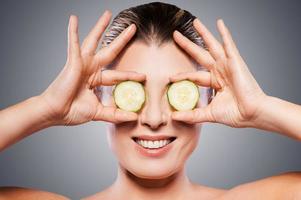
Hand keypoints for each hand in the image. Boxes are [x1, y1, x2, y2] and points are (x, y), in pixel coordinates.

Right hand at [39, 11, 145, 125]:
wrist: (56, 113)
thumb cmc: (73, 111)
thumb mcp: (99, 113)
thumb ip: (116, 114)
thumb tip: (134, 118)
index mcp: (97, 79)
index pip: (117, 74)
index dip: (130, 74)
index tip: (143, 76)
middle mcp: (91, 68)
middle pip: (111, 50)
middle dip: (122, 39)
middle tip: (133, 27)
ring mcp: (82, 63)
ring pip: (94, 40)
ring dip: (100, 27)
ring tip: (108, 14)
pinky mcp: (73, 61)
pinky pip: (73, 43)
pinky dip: (72, 31)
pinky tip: (73, 19)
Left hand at [170, 18, 267, 127]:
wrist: (251, 114)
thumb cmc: (235, 114)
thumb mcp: (208, 113)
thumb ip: (192, 115)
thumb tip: (174, 117)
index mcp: (214, 82)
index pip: (194, 75)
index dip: (183, 75)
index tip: (170, 77)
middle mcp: (219, 71)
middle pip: (199, 54)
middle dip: (187, 45)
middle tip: (176, 35)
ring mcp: (227, 64)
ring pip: (212, 45)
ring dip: (204, 33)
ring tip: (194, 22)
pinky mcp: (235, 61)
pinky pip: (228, 44)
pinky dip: (224, 33)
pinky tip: (219, 23)